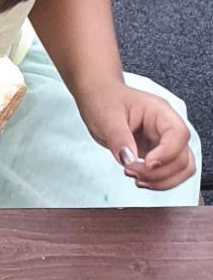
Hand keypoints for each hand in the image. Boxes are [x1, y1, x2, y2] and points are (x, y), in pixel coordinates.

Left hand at [76, 82, 195, 190]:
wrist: (98, 97)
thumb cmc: (104, 99)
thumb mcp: (106, 116)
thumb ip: (119, 138)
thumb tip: (128, 159)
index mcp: (159, 111)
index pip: (178, 135)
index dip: (166, 154)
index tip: (146, 163)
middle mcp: (166, 127)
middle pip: (183, 158)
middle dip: (160, 172)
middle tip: (132, 171)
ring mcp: (163, 142)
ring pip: (181, 169)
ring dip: (161, 181)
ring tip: (135, 177)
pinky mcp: (157, 154)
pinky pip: (169, 173)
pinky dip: (157, 182)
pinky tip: (138, 178)